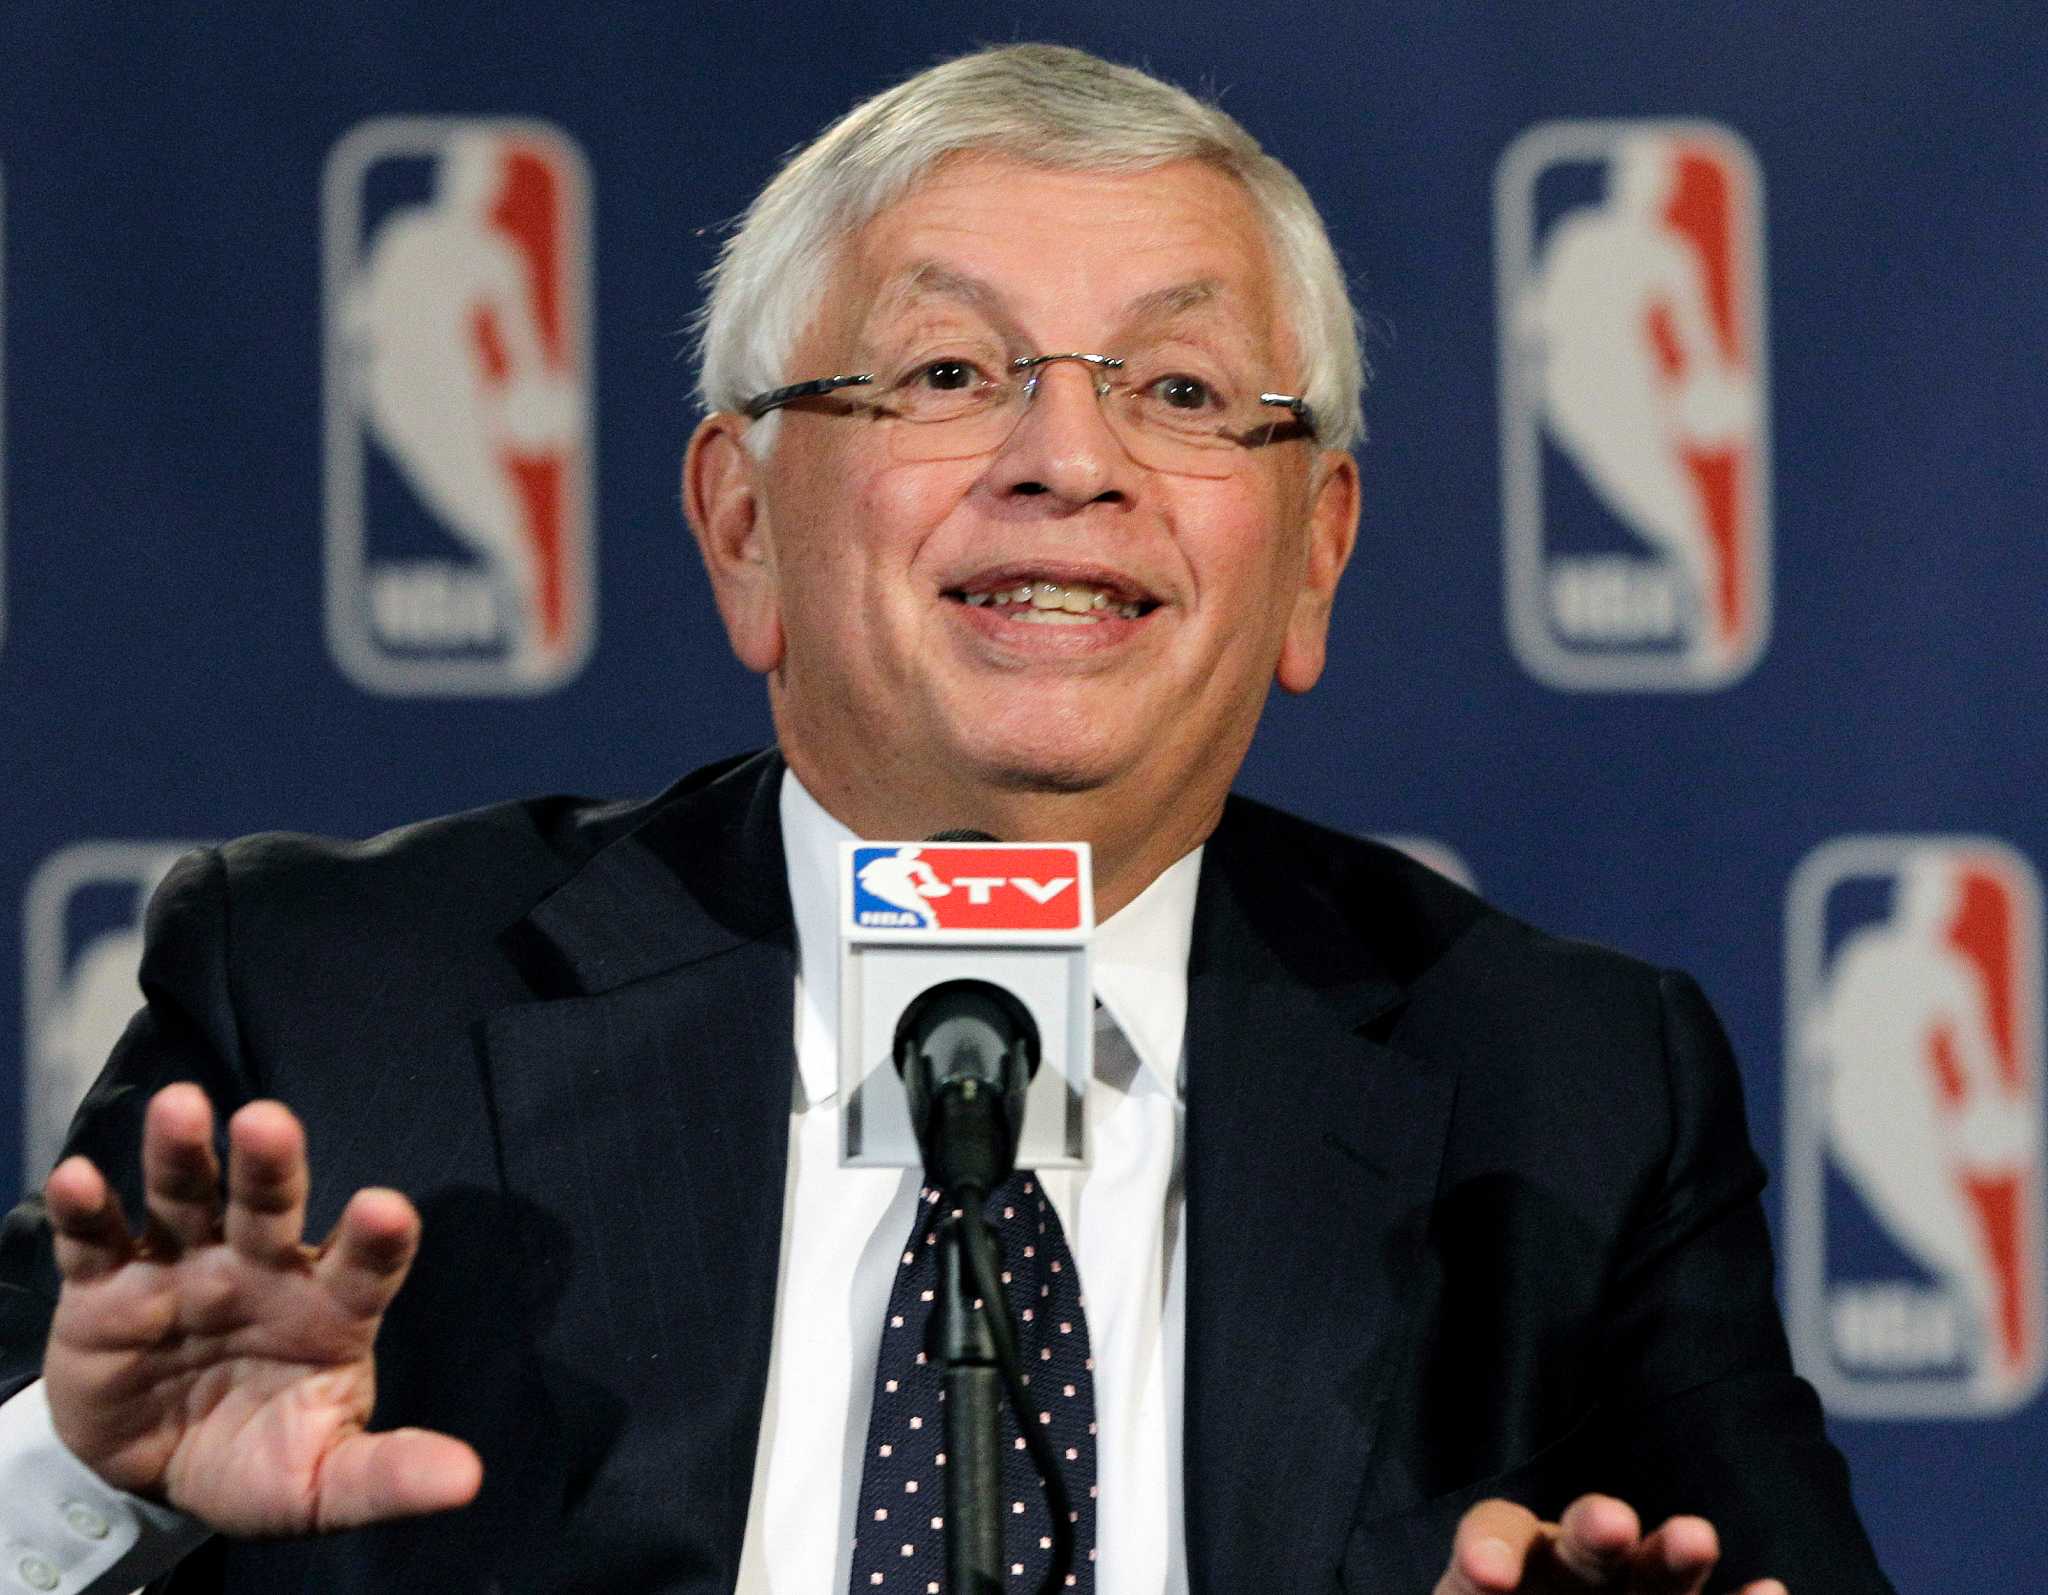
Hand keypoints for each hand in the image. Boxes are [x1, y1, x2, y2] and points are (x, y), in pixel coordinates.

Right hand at [40, 1083, 481, 1535]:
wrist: (159, 1475)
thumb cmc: (262, 1459)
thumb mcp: (325, 1483)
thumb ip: (388, 1476)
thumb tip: (466, 1480)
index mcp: (330, 1307)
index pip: (365, 1263)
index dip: (376, 1237)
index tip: (385, 1209)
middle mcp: (263, 1269)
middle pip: (272, 1206)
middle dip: (272, 1163)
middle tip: (269, 1121)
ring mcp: (186, 1268)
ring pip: (187, 1198)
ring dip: (182, 1155)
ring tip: (181, 1106)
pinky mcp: (108, 1290)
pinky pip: (97, 1243)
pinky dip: (86, 1210)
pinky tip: (79, 1180)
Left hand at [1435, 1495, 1786, 1593]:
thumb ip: (1485, 1583)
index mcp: (1501, 1568)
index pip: (1495, 1533)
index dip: (1490, 1547)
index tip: (1486, 1573)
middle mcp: (1569, 1572)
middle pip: (1580, 1547)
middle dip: (1594, 1532)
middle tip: (1609, 1521)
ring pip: (1652, 1573)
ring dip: (1673, 1554)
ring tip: (1695, 1537)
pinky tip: (1772, 1591)